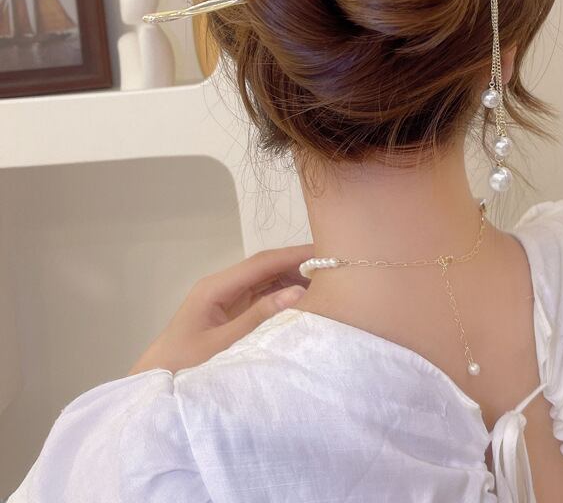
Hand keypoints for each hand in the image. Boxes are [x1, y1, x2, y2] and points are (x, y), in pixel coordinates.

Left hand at [127, 243, 312, 374]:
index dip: (293, 255)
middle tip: (332, 267)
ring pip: (265, 279)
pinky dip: (283, 294)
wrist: (154, 385)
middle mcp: (222, 285)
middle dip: (297, 264)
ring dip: (292, 279)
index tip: (324, 252)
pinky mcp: (230, 311)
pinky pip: (261, 295)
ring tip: (325, 282)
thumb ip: (259, 318)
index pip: (262, 262)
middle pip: (265, 267)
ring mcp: (226, 298)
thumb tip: (297, 292)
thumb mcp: (224, 344)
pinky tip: (303, 300)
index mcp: (216, 286)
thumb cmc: (184, 365)